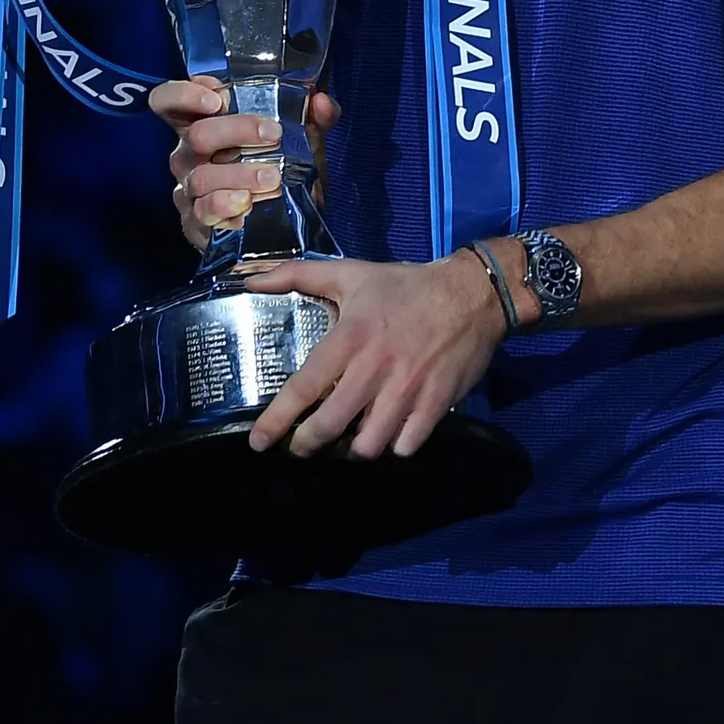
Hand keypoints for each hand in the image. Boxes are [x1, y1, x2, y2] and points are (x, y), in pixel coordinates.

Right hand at [149, 76, 342, 251]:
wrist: (288, 224)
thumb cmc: (284, 170)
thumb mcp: (304, 142)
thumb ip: (314, 119)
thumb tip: (321, 102)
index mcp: (204, 125)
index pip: (170, 102)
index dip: (183, 95)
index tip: (218, 98)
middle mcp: (189, 155)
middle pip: (196, 135)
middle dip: (236, 130)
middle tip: (274, 134)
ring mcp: (189, 190)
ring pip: (201, 177)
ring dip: (239, 175)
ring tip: (273, 178)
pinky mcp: (195, 222)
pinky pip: (202, 215)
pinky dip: (226, 208)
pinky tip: (249, 207)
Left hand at [233, 252, 509, 459]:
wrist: (475, 293)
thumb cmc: (406, 287)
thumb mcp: (352, 273)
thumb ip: (297, 275)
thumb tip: (249, 280)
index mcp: (350, 338)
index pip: (303, 388)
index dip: (276, 421)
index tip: (259, 442)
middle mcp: (375, 369)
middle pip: (329, 427)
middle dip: (306, 446)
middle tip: (301, 448)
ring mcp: (408, 390)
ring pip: (368, 446)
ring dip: (352, 450)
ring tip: (347, 442)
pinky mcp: (437, 403)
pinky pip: (406, 446)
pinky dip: (393, 447)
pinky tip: (388, 435)